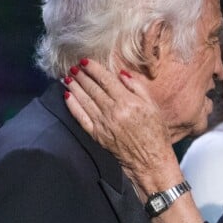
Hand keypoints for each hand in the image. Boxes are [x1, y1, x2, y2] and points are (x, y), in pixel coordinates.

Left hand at [64, 60, 181, 195]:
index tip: (85, 61)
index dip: (94, 69)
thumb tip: (121, 73)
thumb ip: (137, 87)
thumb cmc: (155, 133)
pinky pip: (81, 118)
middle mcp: (113, 111)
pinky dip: (73, 106)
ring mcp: (103, 124)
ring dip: (74, 86)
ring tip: (67, 76)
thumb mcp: (153, 106)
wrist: (151, 161)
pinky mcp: (97, 135)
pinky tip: (67, 96)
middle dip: (82, 75)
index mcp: (127, 102)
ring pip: (84, 100)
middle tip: (74, 66)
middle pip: (93, 88)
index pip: (106, 80)